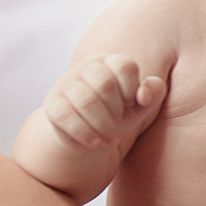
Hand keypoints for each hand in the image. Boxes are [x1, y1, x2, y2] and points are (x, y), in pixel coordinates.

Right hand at [44, 55, 165, 149]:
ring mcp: (66, 84)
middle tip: (118, 122)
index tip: (130, 104)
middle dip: (116, 110)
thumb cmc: (118, 114)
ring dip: (103, 125)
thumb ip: (153, 92)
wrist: (87, 135)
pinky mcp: (52, 104)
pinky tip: (96, 142)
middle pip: (105, 83)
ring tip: (110, 137)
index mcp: (110, 62)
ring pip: (86, 100)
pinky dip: (86, 134)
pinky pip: (67, 116)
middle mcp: (87, 68)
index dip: (132, 90)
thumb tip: (144, 95)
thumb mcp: (140, 105)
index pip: (125, 66)